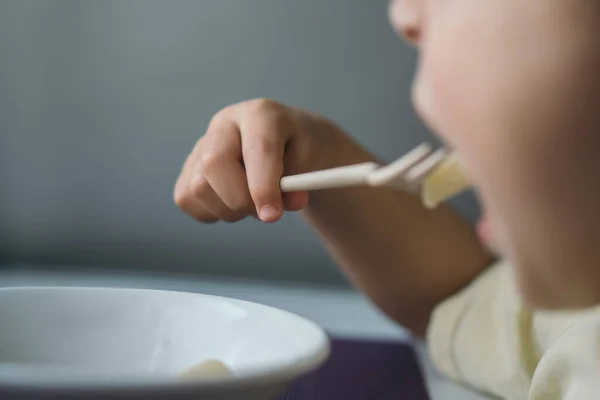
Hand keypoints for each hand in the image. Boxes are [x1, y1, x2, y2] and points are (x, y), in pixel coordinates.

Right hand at [174, 99, 341, 222]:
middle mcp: (225, 123)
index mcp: (261, 114)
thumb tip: (271, 212)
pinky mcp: (189, 167)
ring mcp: (202, 144)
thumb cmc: (300, 150)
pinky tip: (234, 202)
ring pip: (198, 187)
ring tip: (254, 203)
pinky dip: (213, 212)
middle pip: (214, 164)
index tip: (272, 215)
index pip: (257, 149)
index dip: (263, 186)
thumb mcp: (311, 161)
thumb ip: (294, 185)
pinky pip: (187, 199)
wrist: (289, 144)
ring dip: (230, 209)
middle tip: (266, 213)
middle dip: (241, 200)